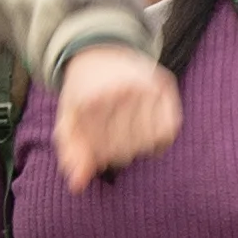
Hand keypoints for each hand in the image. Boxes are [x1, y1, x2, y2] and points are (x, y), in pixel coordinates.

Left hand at [50, 42, 182, 187]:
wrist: (101, 51)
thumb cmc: (81, 93)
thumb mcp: (69, 120)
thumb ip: (71, 153)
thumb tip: (78, 186)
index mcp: (92, 100)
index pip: (101, 153)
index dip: (98, 156)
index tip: (94, 143)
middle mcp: (121, 90)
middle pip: (124, 151)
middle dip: (116, 152)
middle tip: (110, 137)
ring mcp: (146, 86)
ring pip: (147, 143)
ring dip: (137, 146)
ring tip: (126, 134)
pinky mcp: (165, 84)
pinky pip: (168, 130)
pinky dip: (158, 139)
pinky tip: (145, 132)